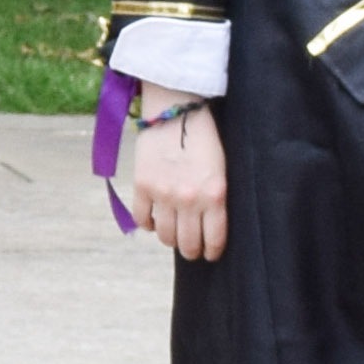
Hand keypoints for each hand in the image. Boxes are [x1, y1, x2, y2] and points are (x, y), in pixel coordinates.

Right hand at [125, 100, 227, 261]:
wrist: (176, 109)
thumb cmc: (205, 137)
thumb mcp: (220, 169)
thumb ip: (215, 197)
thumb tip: (207, 222)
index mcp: (214, 195)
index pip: (214, 238)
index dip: (212, 251)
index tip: (210, 254)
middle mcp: (189, 199)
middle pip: (188, 243)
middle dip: (191, 251)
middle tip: (191, 249)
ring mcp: (163, 194)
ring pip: (166, 236)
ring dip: (170, 240)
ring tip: (173, 236)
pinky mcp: (142, 186)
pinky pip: (142, 218)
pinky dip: (148, 225)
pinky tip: (154, 221)